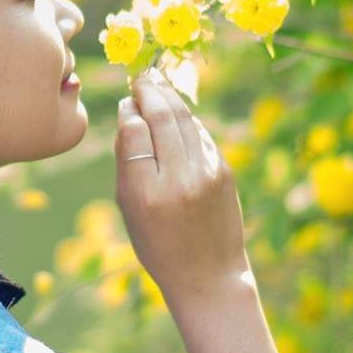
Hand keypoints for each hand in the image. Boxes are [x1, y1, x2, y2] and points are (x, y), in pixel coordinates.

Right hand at [114, 67, 250, 306]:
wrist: (209, 276)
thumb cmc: (159, 245)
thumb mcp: (130, 210)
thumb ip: (127, 163)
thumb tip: (131, 116)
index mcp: (146, 193)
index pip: (134, 133)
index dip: (131, 113)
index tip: (128, 102)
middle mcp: (178, 179)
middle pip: (162, 118)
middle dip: (151, 92)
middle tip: (141, 77)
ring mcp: (206, 173)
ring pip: (185, 120)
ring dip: (170, 97)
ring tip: (156, 81)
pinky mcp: (224, 171)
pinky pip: (200, 134)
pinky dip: (187, 119)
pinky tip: (177, 110)